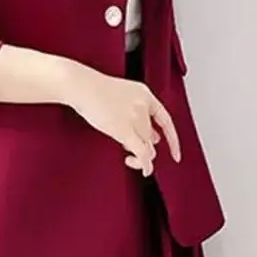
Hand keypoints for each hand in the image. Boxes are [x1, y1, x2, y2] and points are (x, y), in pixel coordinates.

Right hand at [66, 63, 180, 174]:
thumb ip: (137, 113)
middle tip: (130, 150)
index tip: (176, 153)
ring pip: (147, 145)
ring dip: (141, 156)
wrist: (81, 86)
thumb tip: (152, 138)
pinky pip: (142, 152)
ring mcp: (135, 117)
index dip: (171, 139)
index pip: (165, 120)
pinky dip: (145, 164)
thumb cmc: (93, 90)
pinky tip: (145, 171)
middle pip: (151, 136)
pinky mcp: (124, 129)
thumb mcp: (122, 96)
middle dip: (143, 145)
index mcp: (144, 94)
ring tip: (131, 160)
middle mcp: (143, 105)